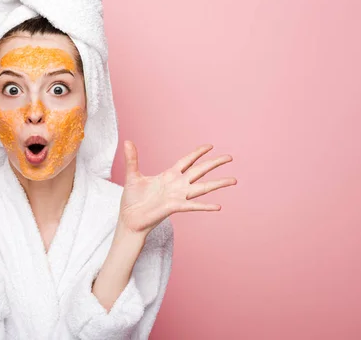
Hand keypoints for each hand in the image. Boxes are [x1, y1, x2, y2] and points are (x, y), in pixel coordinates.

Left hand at [118, 141, 236, 236]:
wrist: (129, 219)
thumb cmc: (132, 200)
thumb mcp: (132, 176)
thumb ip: (132, 159)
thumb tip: (127, 141)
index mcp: (169, 175)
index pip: (187, 160)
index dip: (198, 153)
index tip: (210, 146)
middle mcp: (177, 184)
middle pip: (200, 170)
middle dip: (214, 163)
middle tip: (230, 157)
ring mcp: (178, 196)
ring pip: (202, 187)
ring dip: (218, 183)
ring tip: (234, 180)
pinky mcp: (174, 207)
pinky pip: (193, 206)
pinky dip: (205, 206)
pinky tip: (218, 206)